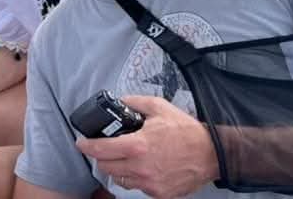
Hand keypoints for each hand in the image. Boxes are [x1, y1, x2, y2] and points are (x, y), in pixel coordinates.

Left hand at [75, 95, 218, 198]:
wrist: (211, 154)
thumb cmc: (186, 131)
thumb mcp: (158, 107)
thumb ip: (134, 102)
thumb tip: (119, 101)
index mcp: (138, 146)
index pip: (101, 150)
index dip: (86, 146)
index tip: (81, 143)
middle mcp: (141, 168)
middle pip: (106, 167)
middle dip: (101, 157)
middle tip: (105, 148)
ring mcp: (150, 183)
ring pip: (120, 179)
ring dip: (117, 169)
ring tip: (124, 158)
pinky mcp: (159, 194)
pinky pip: (137, 187)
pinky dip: (134, 178)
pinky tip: (141, 167)